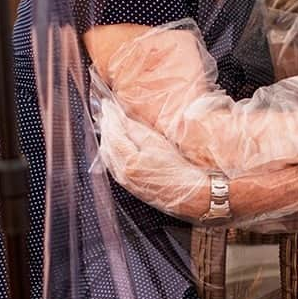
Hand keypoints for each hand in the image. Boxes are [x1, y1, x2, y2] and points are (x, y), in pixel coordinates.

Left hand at [95, 99, 209, 219]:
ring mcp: (125, 181)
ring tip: (110, 125)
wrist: (191, 195)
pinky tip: (116, 145)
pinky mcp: (130, 186)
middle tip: (107, 111)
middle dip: (106, 126)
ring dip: (107, 138)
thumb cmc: (179, 170)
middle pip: (106, 143)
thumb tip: (121, 120)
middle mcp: (122, 173)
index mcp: (129, 161)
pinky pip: (112, 165)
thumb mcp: (158, 144)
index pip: (113, 132)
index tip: (108, 104)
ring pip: (107, 155)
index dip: (110, 116)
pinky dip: (111, 151)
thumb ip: (137, 131)